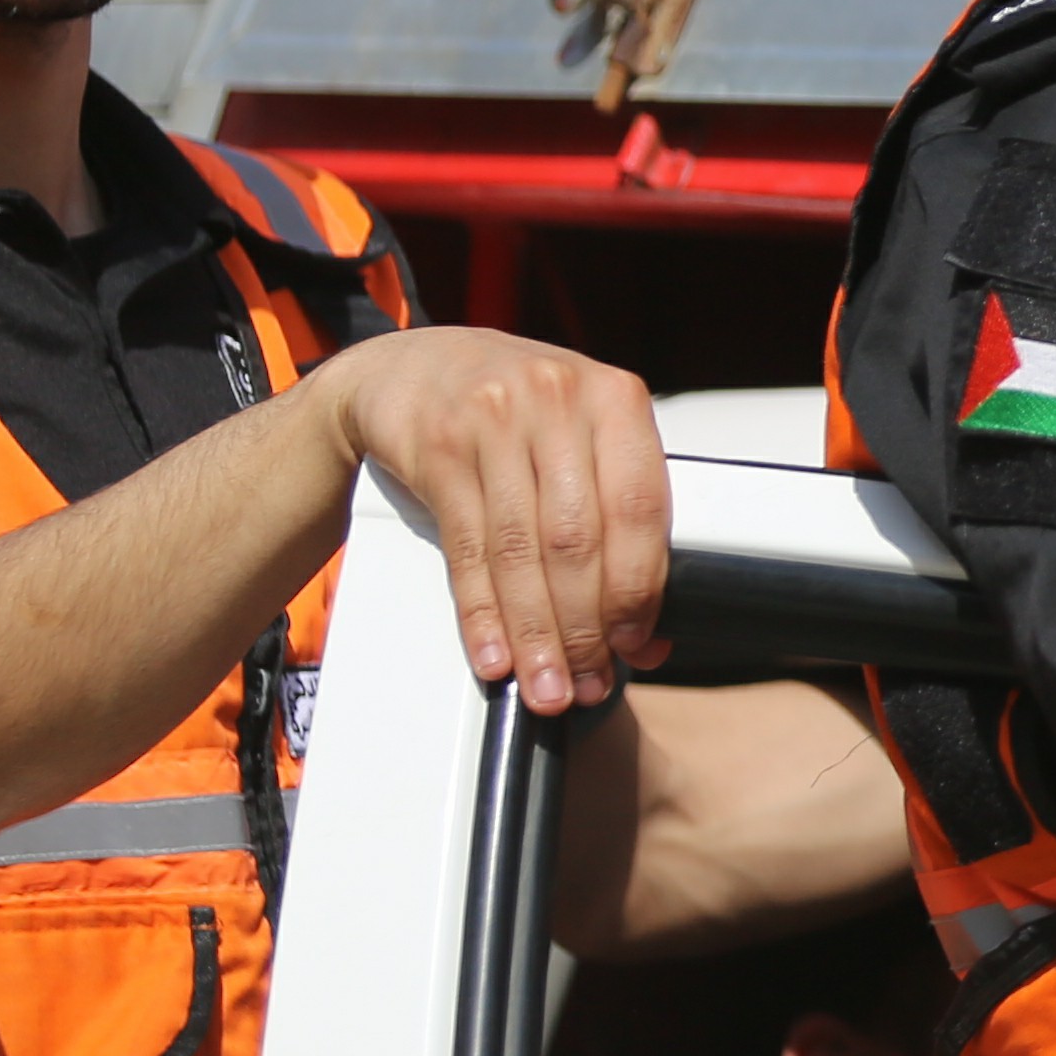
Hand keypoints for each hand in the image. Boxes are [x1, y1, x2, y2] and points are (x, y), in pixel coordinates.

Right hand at [312, 328, 673, 711]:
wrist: (410, 368)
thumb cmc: (515, 413)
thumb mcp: (578, 435)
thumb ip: (616, 515)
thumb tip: (645, 631)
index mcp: (614, 398)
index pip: (641, 509)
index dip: (639, 589)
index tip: (636, 644)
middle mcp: (556, 400)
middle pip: (578, 539)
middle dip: (585, 628)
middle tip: (586, 683)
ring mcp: (493, 420)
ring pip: (521, 551)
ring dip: (536, 635)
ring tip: (546, 687)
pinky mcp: (438, 448)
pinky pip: (467, 549)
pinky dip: (483, 613)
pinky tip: (496, 655)